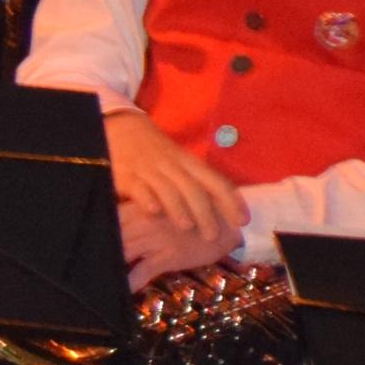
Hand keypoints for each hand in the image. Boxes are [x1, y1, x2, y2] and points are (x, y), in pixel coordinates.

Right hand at [102, 109, 247, 288]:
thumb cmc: (154, 151)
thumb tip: (220, 206)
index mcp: (189, 162)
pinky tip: (153, 212)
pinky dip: (147, 200)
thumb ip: (193, 180)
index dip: (231, 201)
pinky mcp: (127, 176)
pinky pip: (139, 188)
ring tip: (187, 227)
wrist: (123, 127)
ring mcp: (150, 170)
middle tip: (213, 236)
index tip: (242, 221)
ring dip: (179, 209)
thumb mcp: (177, 160)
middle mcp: (173, 166)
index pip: (216, 182)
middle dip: (206, 213)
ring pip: (169, 190)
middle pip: (194, 189)